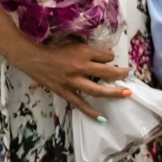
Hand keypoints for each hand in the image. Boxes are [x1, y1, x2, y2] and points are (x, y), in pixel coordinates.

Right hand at [10, 38, 131, 119]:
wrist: (32, 58)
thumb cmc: (53, 48)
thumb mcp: (73, 43)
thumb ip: (88, 50)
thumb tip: (105, 57)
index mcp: (83, 52)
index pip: (106, 55)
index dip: (110, 56)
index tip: (110, 58)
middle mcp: (80, 67)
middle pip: (107, 72)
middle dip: (120, 74)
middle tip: (129, 74)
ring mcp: (73, 82)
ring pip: (98, 90)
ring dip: (114, 92)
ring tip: (126, 93)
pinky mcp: (65, 92)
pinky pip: (81, 105)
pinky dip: (92, 113)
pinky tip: (103, 118)